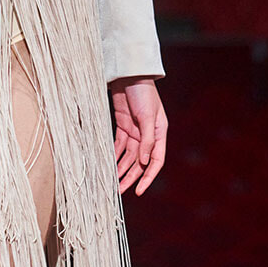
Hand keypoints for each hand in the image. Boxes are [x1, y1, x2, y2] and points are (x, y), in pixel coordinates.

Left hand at [110, 76, 166, 195]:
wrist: (129, 74)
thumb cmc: (143, 92)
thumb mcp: (148, 116)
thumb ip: (147, 139)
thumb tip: (144, 161)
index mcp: (159, 134)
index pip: (155, 162)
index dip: (148, 178)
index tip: (138, 191)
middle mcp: (148, 136)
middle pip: (139, 163)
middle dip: (130, 177)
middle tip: (119, 192)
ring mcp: (135, 132)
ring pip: (128, 157)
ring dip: (121, 169)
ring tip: (111, 182)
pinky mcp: (123, 126)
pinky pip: (118, 147)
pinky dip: (114, 156)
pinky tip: (108, 165)